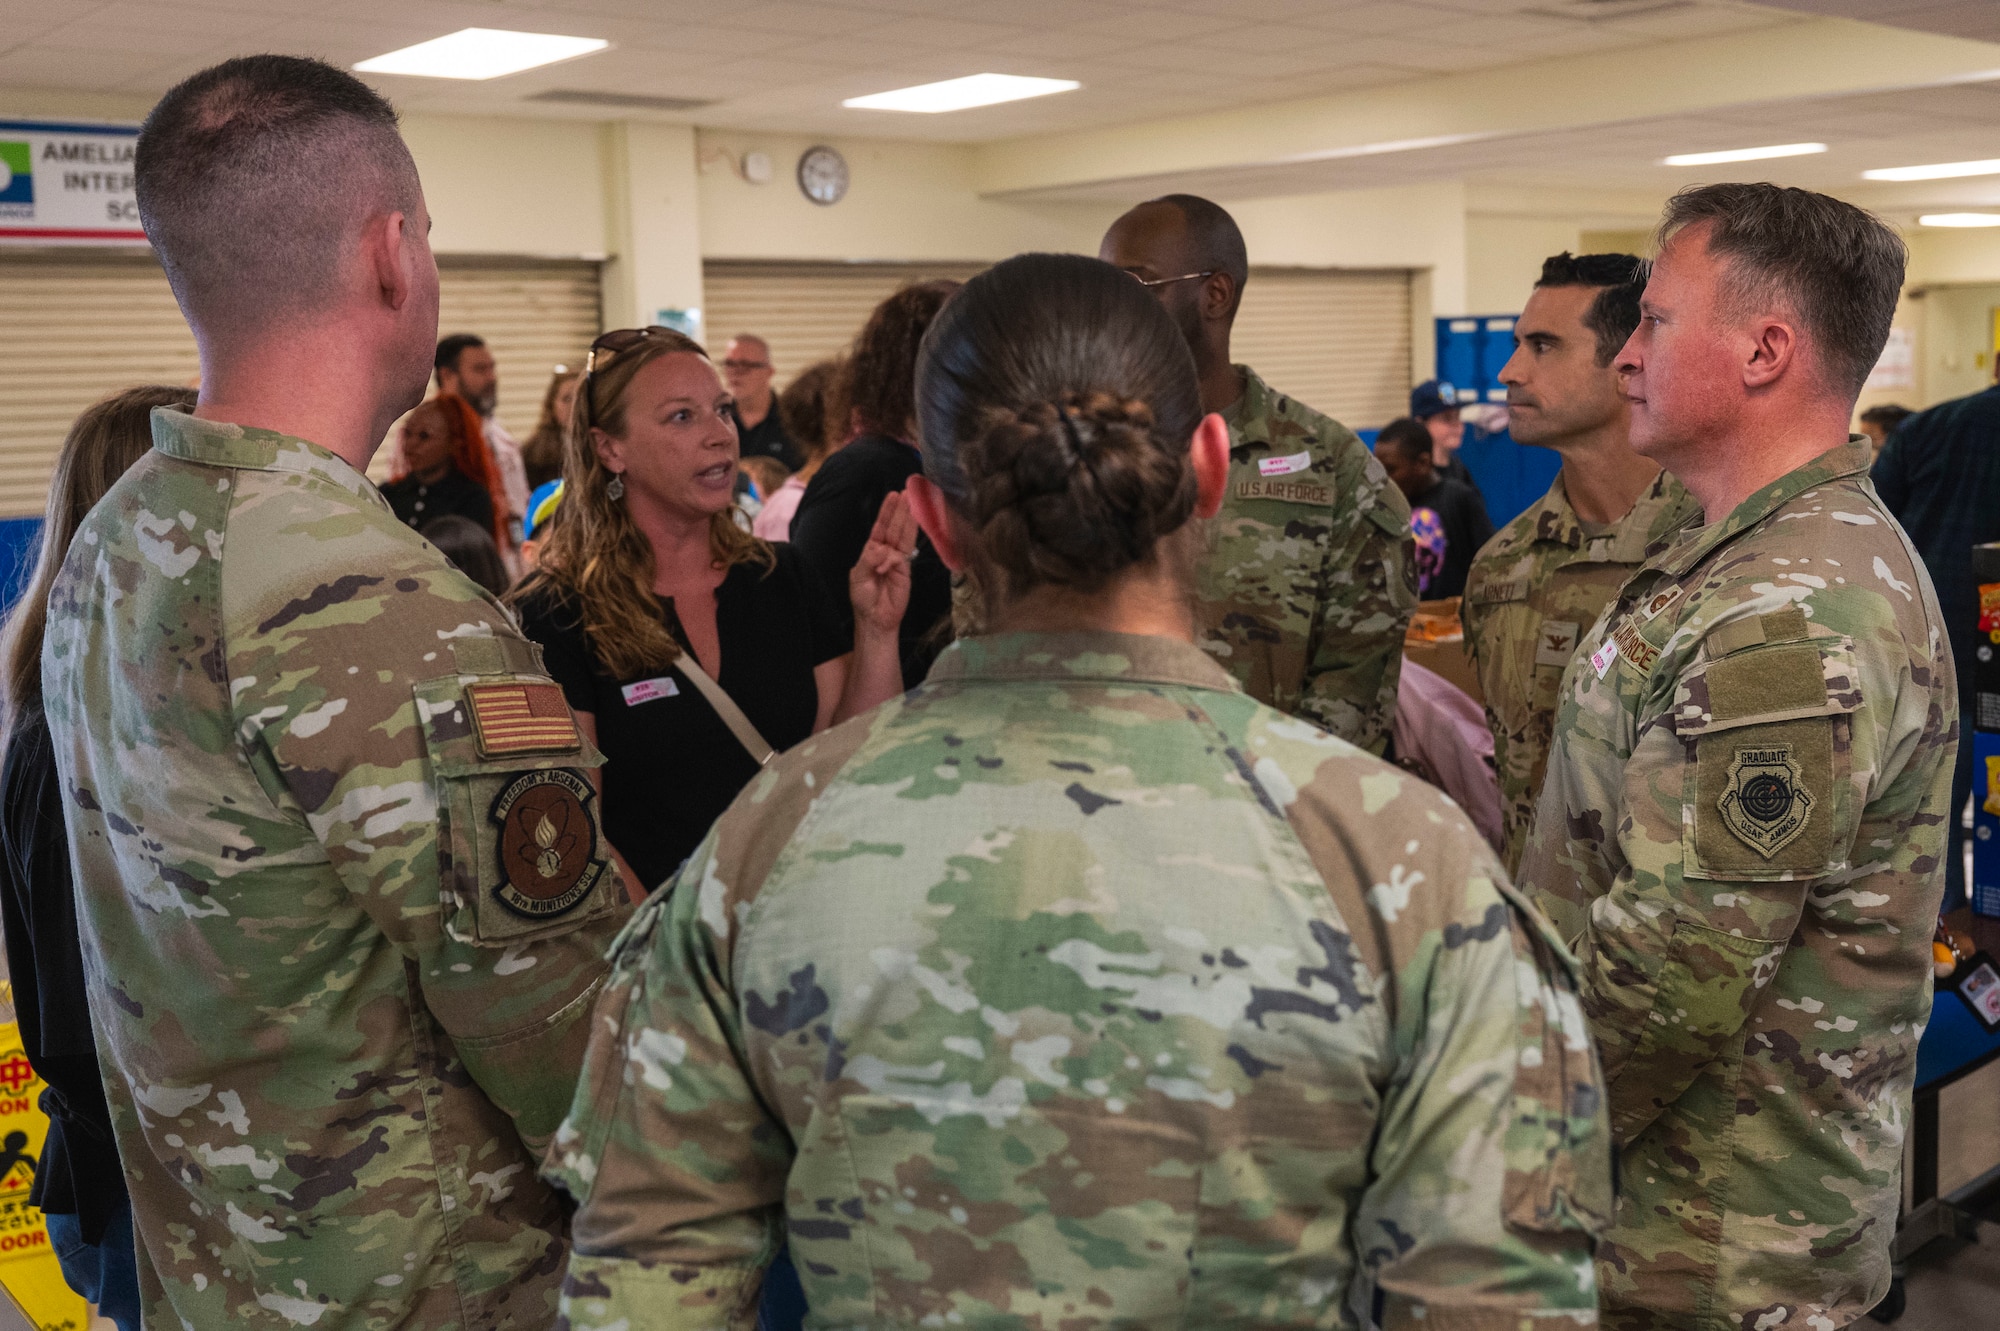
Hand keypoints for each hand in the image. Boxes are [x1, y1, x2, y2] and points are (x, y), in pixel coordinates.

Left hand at [850, 490, 916, 638]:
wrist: (875, 619)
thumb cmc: (863, 598)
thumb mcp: (859, 576)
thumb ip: (869, 559)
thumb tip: (881, 549)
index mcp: (872, 550)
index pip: (881, 526)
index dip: (888, 511)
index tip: (894, 495)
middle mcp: (886, 552)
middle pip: (895, 527)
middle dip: (902, 510)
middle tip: (908, 493)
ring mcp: (897, 560)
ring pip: (903, 536)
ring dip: (908, 520)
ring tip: (914, 503)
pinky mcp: (905, 571)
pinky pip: (902, 556)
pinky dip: (893, 556)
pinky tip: (888, 557)